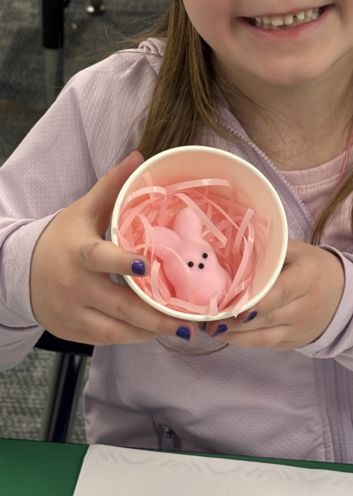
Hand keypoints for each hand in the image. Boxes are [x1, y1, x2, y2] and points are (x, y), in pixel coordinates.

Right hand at [30, 152, 192, 345]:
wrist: (22, 273)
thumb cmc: (63, 238)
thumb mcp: (83, 210)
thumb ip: (111, 186)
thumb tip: (139, 156)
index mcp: (79, 252)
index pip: (101, 258)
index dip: (122, 264)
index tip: (147, 267)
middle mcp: (76, 286)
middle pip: (119, 305)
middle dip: (155, 316)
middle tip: (187, 321)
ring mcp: (74, 313)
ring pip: (115, 331)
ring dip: (149, 331)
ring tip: (180, 329)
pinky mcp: (74, 332)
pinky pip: (107, 339)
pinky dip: (132, 337)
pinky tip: (155, 331)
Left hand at [202, 239, 344, 348]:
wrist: (344, 297)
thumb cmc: (313, 267)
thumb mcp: (296, 251)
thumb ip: (269, 250)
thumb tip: (230, 245)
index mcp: (307, 276)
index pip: (281, 291)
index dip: (257, 302)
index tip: (233, 306)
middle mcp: (306, 305)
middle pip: (266, 317)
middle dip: (234, 320)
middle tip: (206, 317)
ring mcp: (300, 328)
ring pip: (262, 336)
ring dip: (233, 334)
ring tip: (208, 327)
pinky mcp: (293, 342)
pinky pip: (265, 343)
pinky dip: (242, 340)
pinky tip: (223, 333)